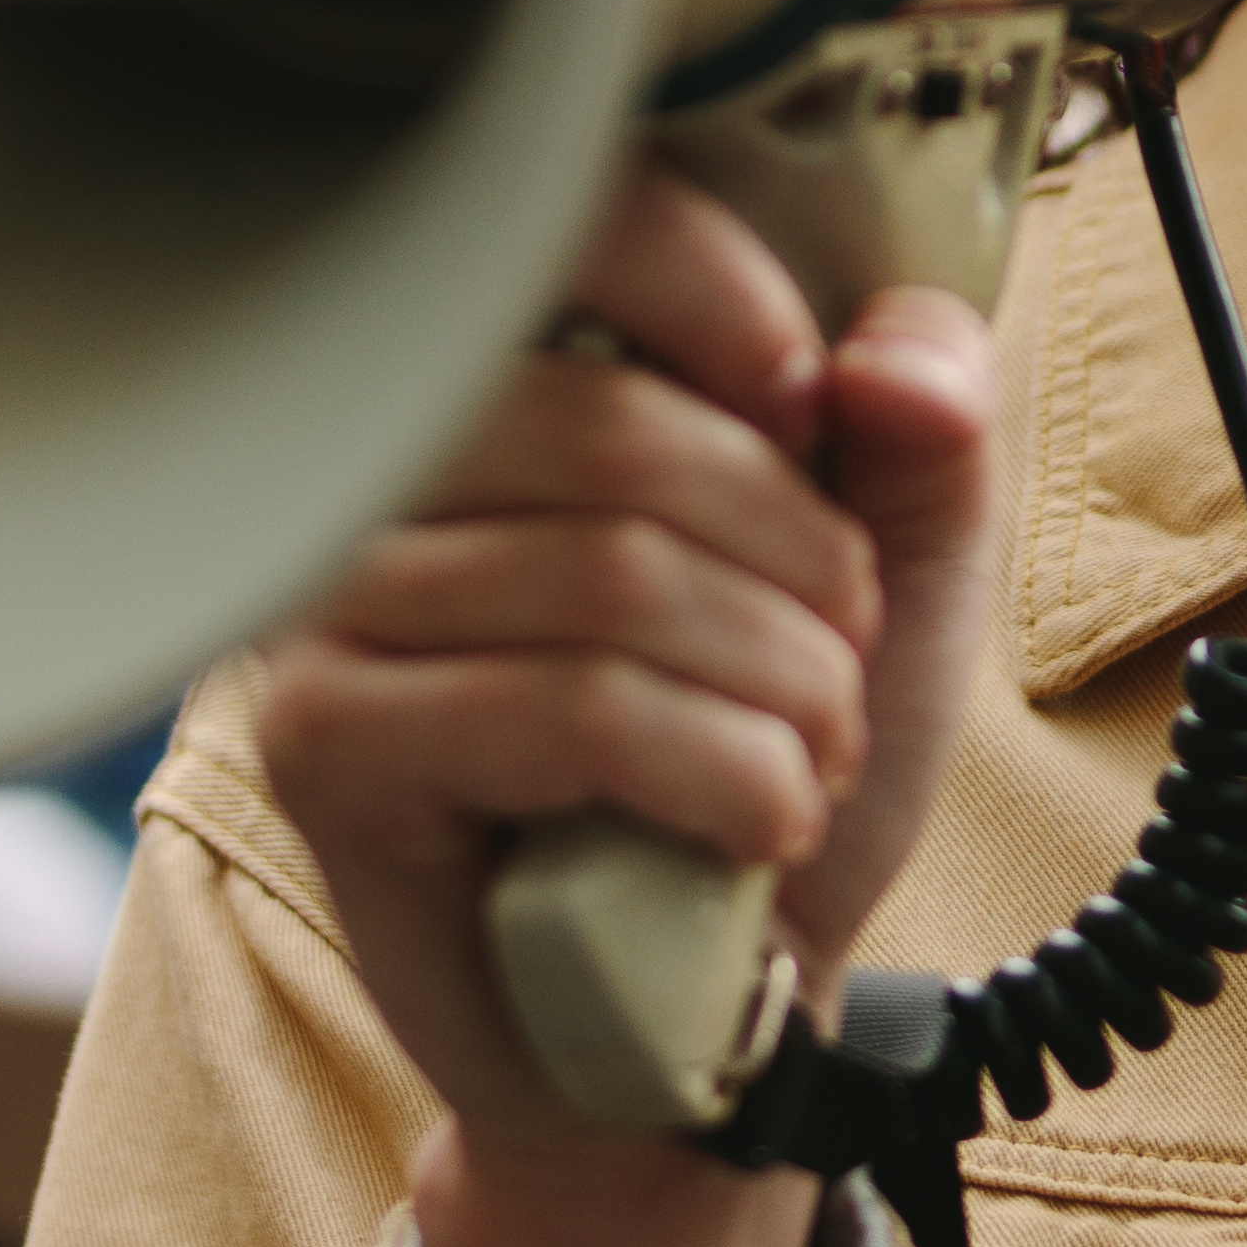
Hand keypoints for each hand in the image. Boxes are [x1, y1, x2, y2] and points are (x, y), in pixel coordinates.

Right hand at [254, 167, 1004, 1246]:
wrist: (700, 1020)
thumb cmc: (757, 773)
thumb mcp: (889, 582)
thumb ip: (919, 438)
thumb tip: (893, 355)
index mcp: (499, 385)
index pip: (566, 225)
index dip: (719, 295)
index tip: (812, 406)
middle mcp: (380, 469)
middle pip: (617, 433)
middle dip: (796, 562)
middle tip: (835, 660)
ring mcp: (326, 607)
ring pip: (614, 577)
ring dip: (780, 689)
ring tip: (804, 760)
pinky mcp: (327, 746)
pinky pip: (572, 707)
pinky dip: (724, 772)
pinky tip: (755, 824)